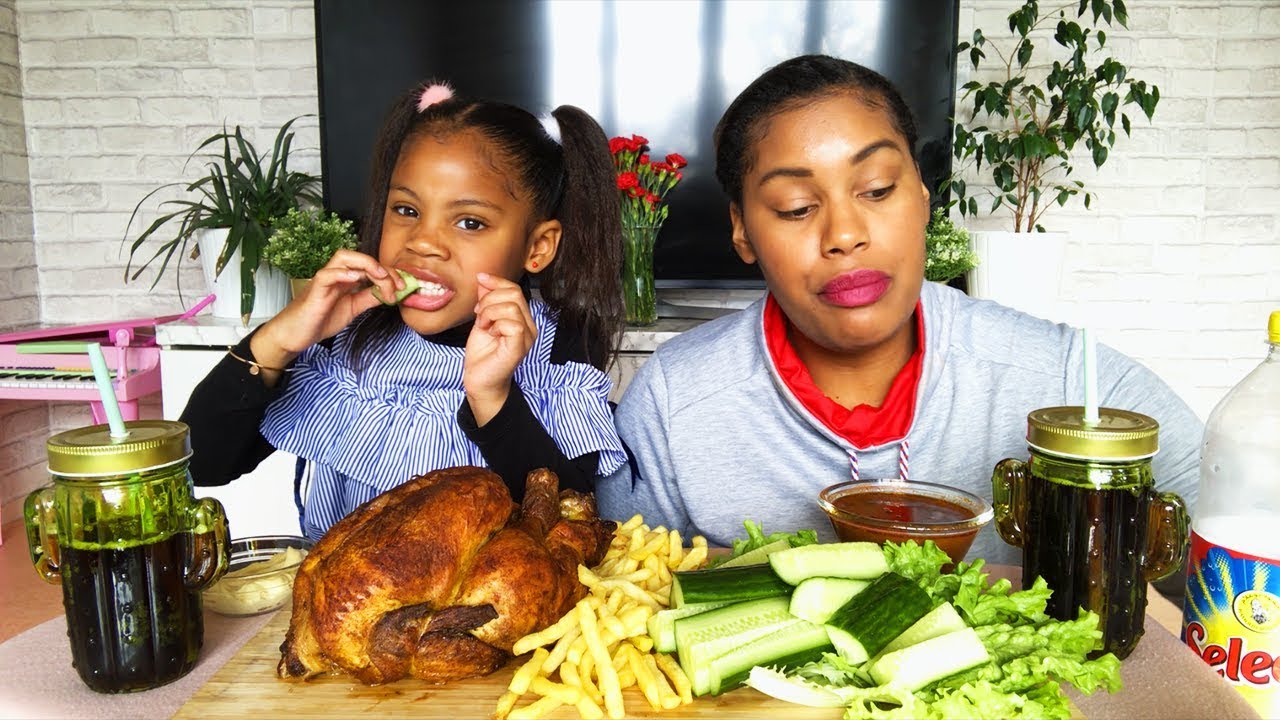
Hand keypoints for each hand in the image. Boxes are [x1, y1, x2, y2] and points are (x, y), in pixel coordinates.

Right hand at [249, 249, 402, 372]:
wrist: (295, 335)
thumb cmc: (319, 320)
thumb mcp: (353, 309)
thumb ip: (369, 298)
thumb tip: (390, 292)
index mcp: (346, 278)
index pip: (370, 266)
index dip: (389, 273)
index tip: (402, 287)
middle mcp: (336, 275)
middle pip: (359, 257)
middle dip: (382, 267)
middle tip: (397, 284)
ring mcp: (324, 280)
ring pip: (343, 257)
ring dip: (366, 264)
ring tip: (380, 276)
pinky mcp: (315, 290)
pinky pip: (327, 274)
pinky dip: (343, 273)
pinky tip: (357, 279)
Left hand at [463, 273, 537, 424]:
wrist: (479, 380)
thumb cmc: (482, 355)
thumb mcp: (482, 320)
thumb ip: (486, 301)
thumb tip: (484, 279)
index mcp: (522, 318)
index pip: (514, 289)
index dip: (496, 281)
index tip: (480, 280)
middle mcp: (529, 326)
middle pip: (514, 294)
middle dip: (490, 299)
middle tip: (480, 315)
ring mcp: (527, 336)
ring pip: (511, 307)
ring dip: (490, 313)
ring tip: (484, 326)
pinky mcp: (521, 346)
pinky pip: (512, 324)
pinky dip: (495, 325)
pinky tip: (490, 334)